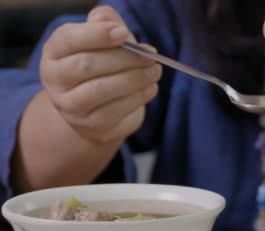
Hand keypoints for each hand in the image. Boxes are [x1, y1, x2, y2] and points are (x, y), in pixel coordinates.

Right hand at [40, 5, 161, 143]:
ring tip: (155, 71)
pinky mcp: (90, 125)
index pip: (69, 39)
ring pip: (100, 90)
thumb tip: (107, 18)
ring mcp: (69, 106)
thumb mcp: (103, 42)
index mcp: (55, 52)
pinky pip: (114, 111)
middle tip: (150, 55)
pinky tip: (150, 88)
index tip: (123, 33)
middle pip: (87, 65)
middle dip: (124, 59)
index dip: (97, 35)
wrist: (98, 108)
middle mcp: (55, 79)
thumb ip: (105, 25)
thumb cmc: (103, 66)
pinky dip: (137, 98)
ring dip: (134, 79)